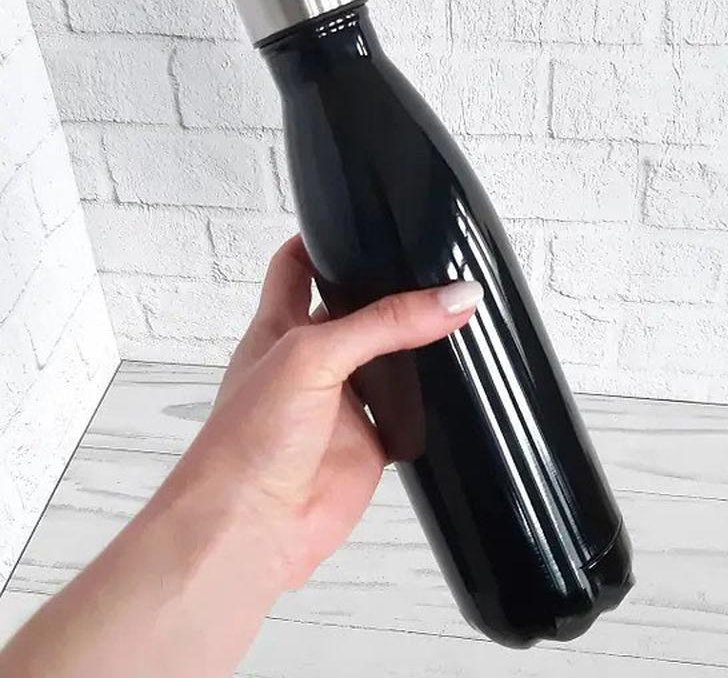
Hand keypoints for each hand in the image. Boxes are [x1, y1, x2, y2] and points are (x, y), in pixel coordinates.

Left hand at [191, 235, 483, 591]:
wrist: (252, 527)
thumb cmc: (249, 439)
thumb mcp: (312, 357)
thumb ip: (383, 325)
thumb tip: (453, 299)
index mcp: (281, 327)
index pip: (297, 265)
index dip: (322, 239)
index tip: (360, 221)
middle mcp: (312, 360)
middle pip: (355, 311)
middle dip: (387, 290)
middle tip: (433, 266)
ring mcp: (341, 402)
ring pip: (387, 360)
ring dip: (415, 345)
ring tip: (459, 312)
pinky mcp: (369, 442)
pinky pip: (407, 413)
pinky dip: (429, 400)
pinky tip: (455, 381)